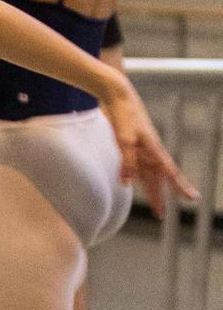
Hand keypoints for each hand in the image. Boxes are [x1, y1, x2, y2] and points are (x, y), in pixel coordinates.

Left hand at [104, 79, 197, 215]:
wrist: (116, 94)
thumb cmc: (124, 114)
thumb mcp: (124, 140)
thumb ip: (126, 162)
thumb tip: (127, 184)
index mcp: (153, 149)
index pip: (170, 173)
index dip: (181, 187)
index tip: (193, 198)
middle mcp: (149, 150)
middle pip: (157, 179)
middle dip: (159, 196)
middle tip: (161, 215)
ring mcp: (139, 148)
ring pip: (146, 174)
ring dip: (149, 190)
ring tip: (153, 205)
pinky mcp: (128, 144)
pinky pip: (134, 165)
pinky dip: (136, 176)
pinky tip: (134, 183)